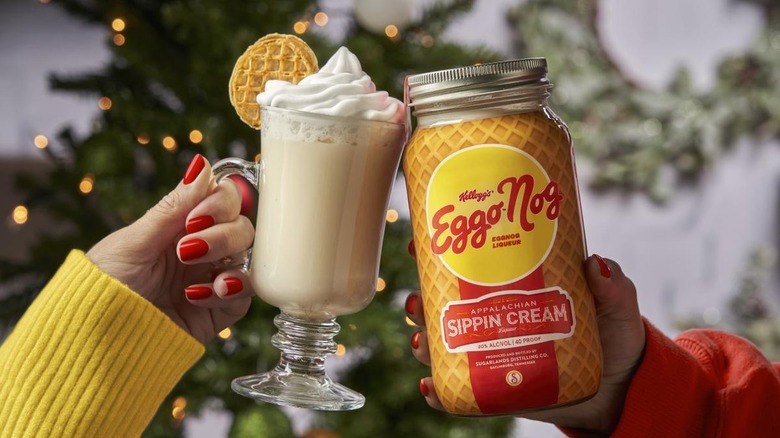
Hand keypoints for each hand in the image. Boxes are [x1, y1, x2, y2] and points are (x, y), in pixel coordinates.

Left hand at [87, 154, 254, 344]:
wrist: (94, 340)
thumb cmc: (102, 286)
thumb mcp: (134, 241)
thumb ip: (174, 207)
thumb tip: (202, 165)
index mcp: (181, 225)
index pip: (224, 199)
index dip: (222, 202)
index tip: (197, 216)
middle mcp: (202, 248)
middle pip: (241, 226)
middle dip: (222, 233)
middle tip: (187, 250)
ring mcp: (212, 279)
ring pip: (249, 256)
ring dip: (228, 259)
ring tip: (193, 274)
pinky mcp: (219, 312)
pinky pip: (245, 295)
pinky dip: (231, 291)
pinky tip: (200, 295)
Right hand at [406, 255, 645, 433]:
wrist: (622, 389)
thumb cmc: (612, 335)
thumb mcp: (616, 304)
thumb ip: (612, 285)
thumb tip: (596, 265)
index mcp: (513, 286)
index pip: (469, 265)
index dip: (438, 252)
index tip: (419, 244)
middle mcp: (494, 317)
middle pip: (443, 305)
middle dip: (420, 301)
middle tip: (417, 300)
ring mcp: (491, 353)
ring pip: (443, 346)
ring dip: (424, 342)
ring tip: (423, 342)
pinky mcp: (495, 390)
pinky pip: (458, 391)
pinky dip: (439, 390)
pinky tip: (432, 386)